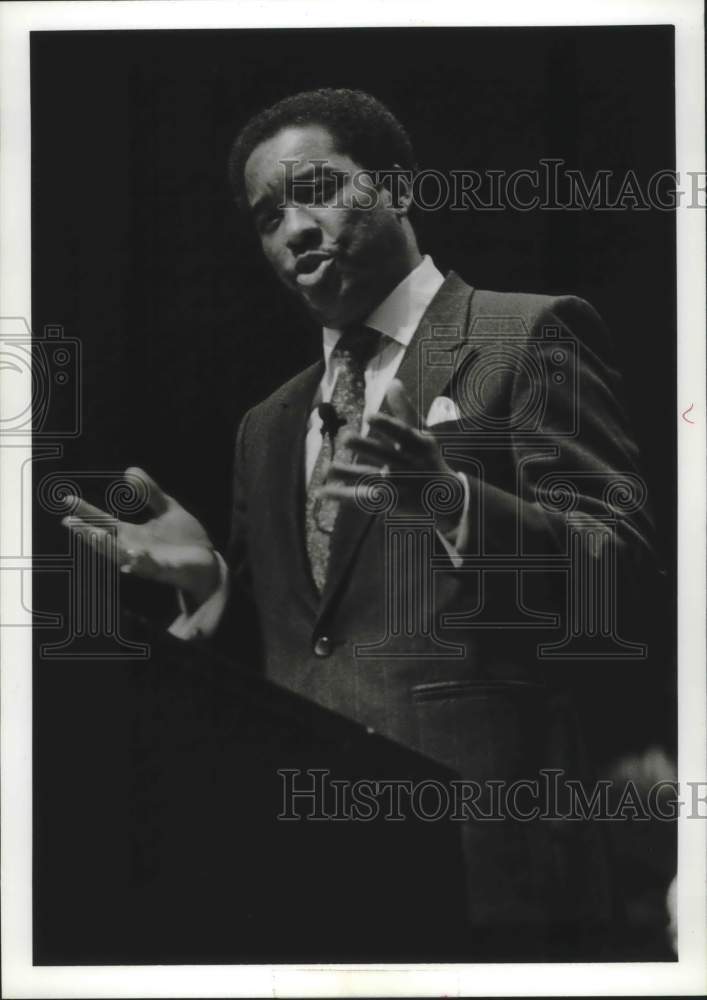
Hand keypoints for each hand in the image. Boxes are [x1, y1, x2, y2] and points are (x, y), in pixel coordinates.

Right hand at [61, 467, 219, 605]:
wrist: (208, 562)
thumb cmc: (183, 539)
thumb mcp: (167, 509)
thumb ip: (150, 492)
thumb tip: (129, 470)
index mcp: (132, 534)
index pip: (103, 521)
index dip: (85, 511)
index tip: (66, 499)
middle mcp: (134, 549)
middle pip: (105, 541)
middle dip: (88, 533)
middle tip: (70, 522)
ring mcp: (148, 561)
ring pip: (122, 556)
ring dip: (107, 547)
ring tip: (94, 534)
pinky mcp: (165, 570)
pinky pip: (150, 567)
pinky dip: (141, 562)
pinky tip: (134, 554)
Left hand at [319, 379, 460, 529]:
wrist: (447, 497)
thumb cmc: (429, 459)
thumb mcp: (422, 434)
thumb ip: (405, 411)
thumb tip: (393, 382)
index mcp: (418, 445)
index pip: (402, 434)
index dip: (387, 425)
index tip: (370, 416)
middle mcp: (409, 465)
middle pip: (385, 456)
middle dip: (366, 448)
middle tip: (345, 439)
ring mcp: (400, 485)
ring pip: (372, 479)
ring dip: (350, 475)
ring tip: (328, 469)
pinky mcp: (391, 502)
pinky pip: (364, 498)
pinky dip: (344, 495)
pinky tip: (324, 491)